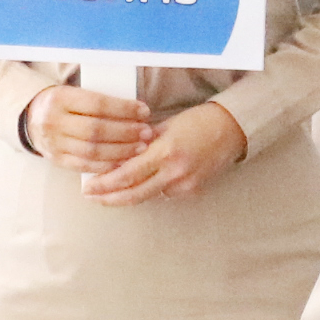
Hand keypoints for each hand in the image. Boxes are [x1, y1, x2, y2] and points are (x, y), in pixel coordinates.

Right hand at [24, 80, 152, 174]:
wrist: (32, 118)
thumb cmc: (64, 104)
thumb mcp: (74, 93)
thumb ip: (99, 101)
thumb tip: (136, 110)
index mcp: (60, 98)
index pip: (97, 104)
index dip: (123, 109)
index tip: (144, 110)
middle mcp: (53, 121)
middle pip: (96, 130)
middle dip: (126, 132)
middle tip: (146, 132)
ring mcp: (54, 143)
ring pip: (92, 151)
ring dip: (121, 151)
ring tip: (140, 147)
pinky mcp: (57, 160)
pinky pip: (85, 166)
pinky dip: (107, 165)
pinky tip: (124, 161)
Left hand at [84, 99, 246, 205]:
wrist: (231, 130)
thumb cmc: (198, 121)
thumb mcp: (165, 126)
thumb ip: (141, 143)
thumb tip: (116, 155)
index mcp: (165, 152)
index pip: (126, 175)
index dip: (104, 184)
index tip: (88, 186)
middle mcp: (175, 172)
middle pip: (134, 194)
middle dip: (109, 198)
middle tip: (92, 197)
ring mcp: (185, 184)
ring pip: (148, 196)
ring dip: (128, 194)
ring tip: (109, 192)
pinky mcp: (193, 191)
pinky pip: (165, 194)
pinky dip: (152, 188)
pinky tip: (145, 182)